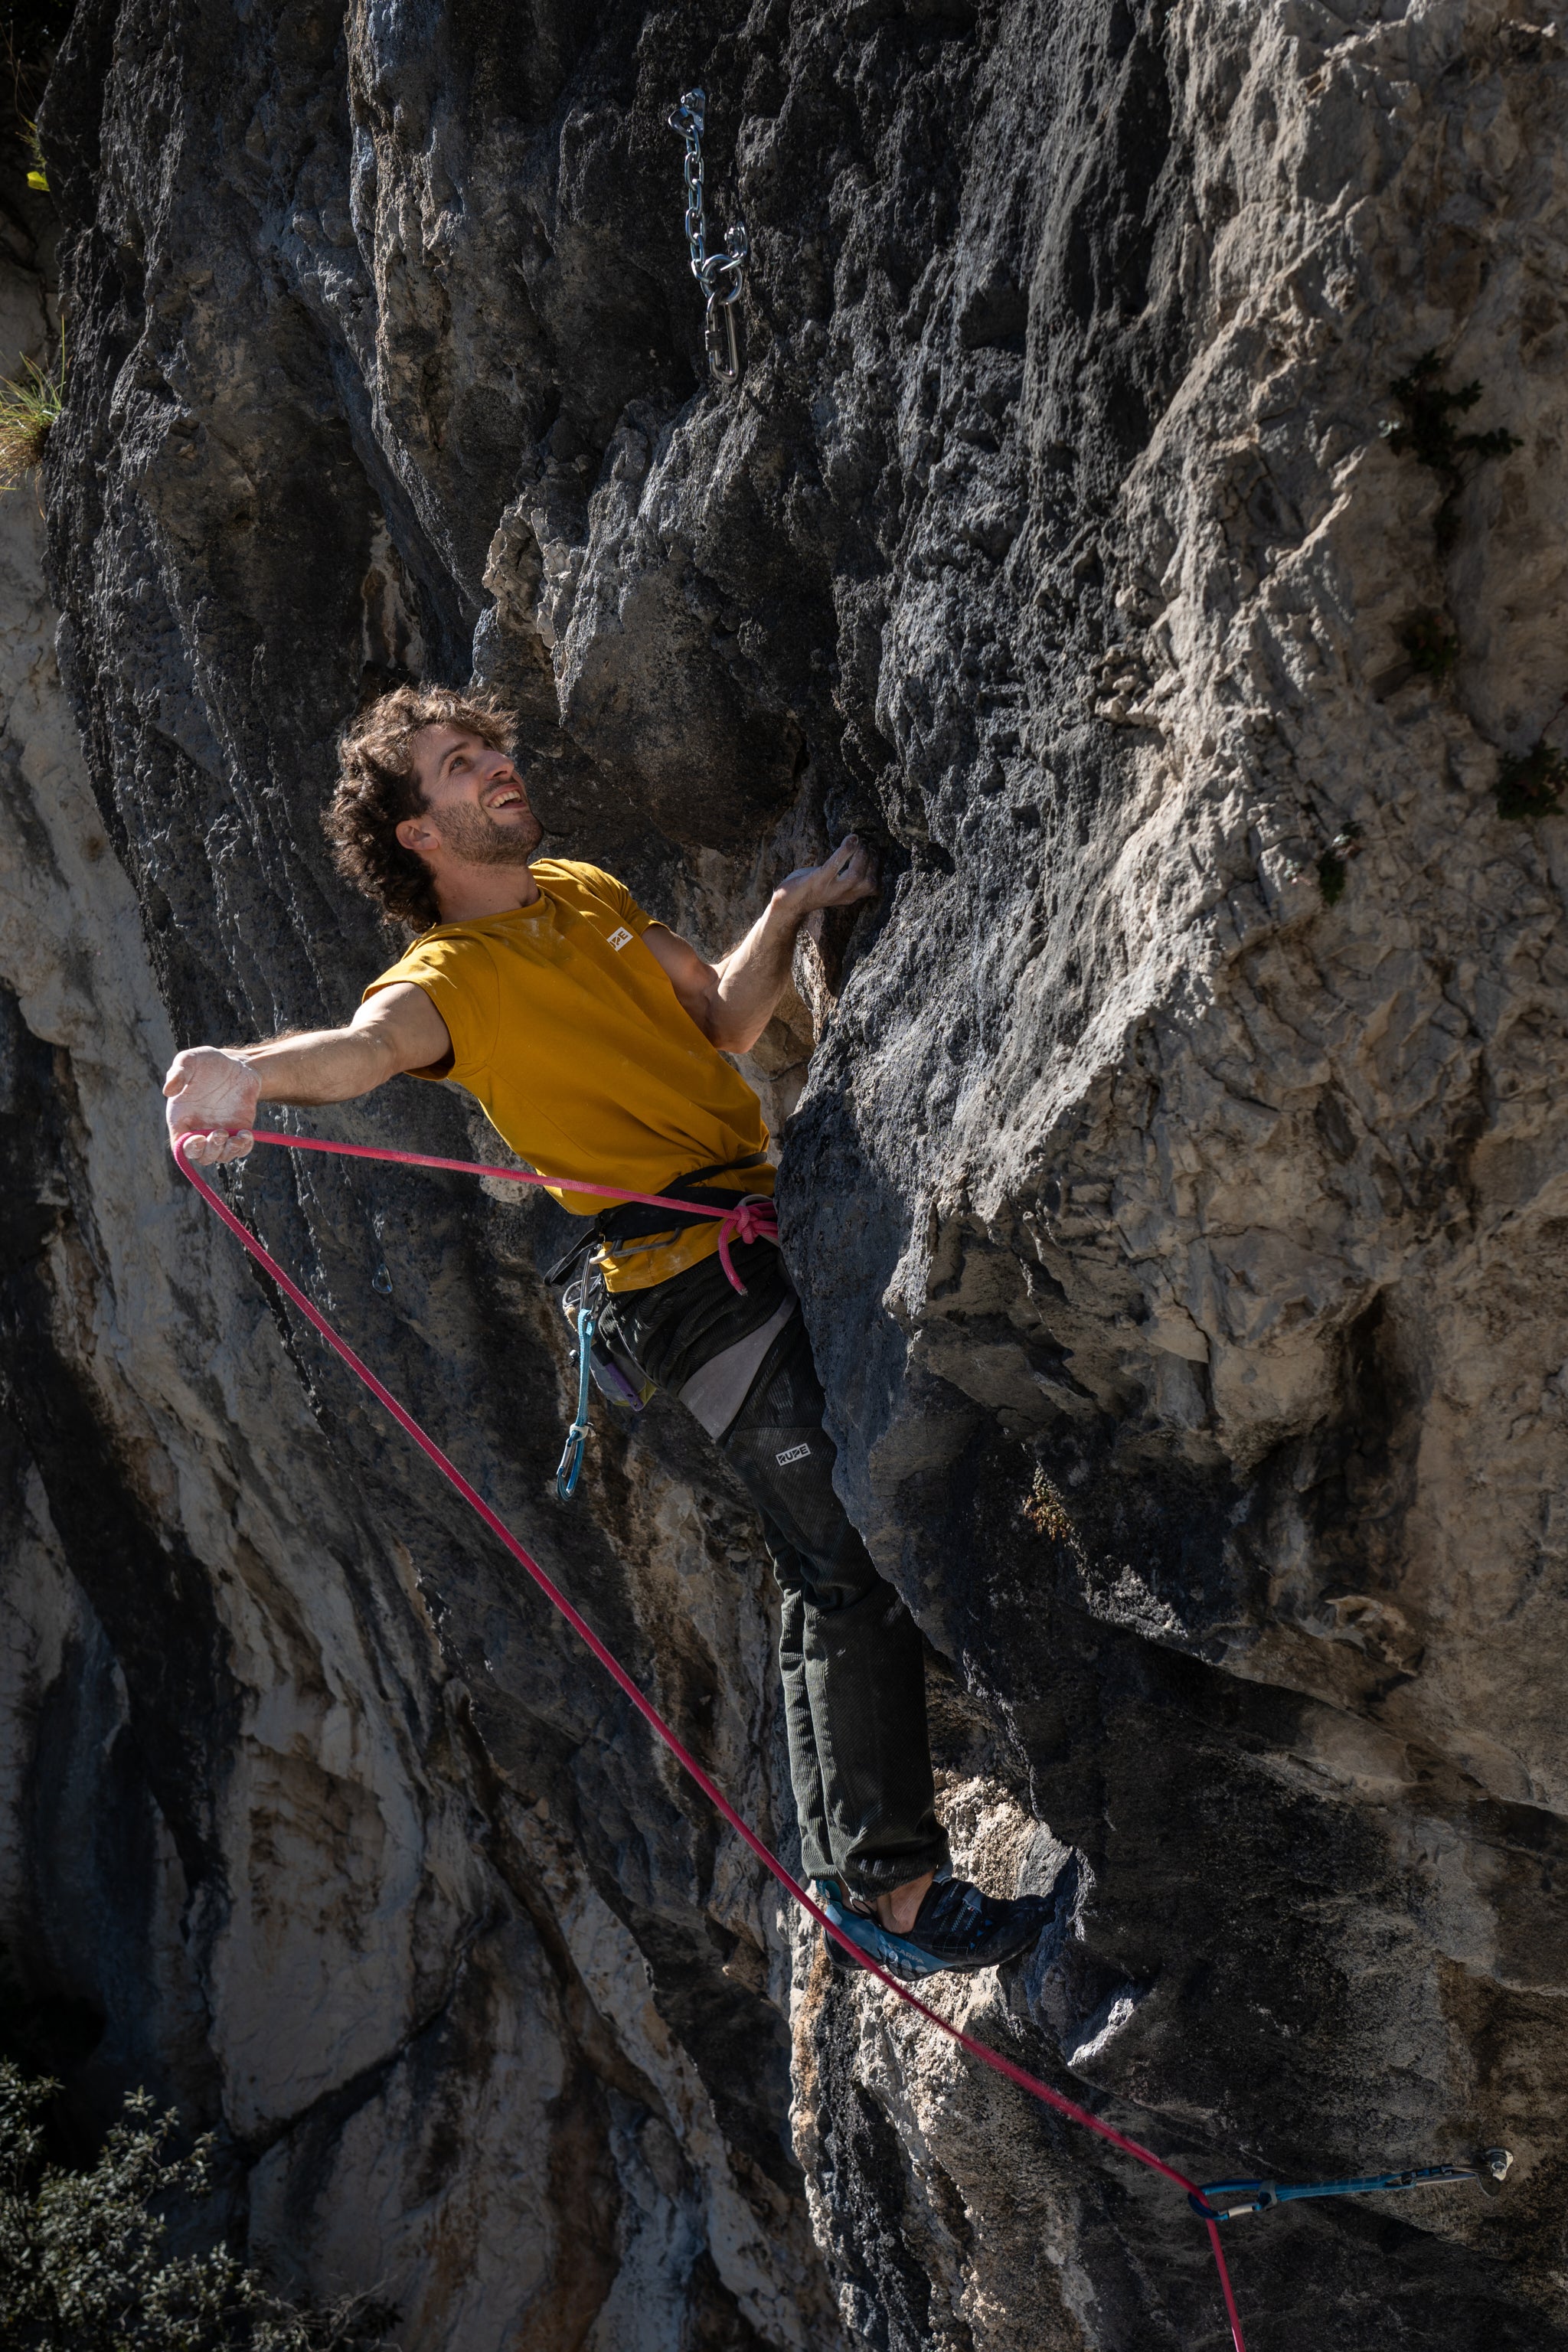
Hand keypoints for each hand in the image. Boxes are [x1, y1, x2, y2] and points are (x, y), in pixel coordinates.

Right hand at [163, 1046, 261, 1165]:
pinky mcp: (238, 1131)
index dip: (188, 1148)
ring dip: (228, 1152)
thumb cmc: (207, 1062)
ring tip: (238, 1136)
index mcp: (181, 1118)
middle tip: (220, 1132)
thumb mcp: (190, 1060)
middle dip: (211, 1151)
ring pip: (221, 1156)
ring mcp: (220, 1132)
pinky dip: (244, 1148)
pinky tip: (246, 1134)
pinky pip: (240, 1149)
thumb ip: (177, 1073)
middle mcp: (199, 1129)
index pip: (180, 1145)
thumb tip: (168, 1091)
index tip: (199, 1138)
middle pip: (202, 1156)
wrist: (237, 1065)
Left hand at [775, 834, 878, 916]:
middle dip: (872, 860)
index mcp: (849, 897)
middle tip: (868, 843)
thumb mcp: (832, 885)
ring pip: (855, 875)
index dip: (877, 868)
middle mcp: (843, 896)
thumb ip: (845, 875)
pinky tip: (851, 839)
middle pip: (868, 882)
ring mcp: (830, 889)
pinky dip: (845, 851)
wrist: (786, 906)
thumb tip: (857, 853)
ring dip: (861, 856)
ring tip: (859, 842)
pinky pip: (835, 865)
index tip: (875, 850)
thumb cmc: (808, 890)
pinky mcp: (818, 881)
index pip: (873, 887)